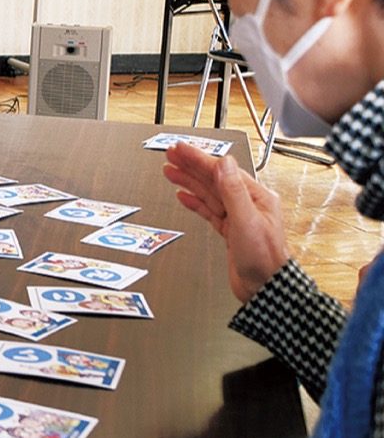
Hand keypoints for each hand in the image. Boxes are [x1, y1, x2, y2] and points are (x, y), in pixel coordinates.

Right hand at [162, 141, 287, 301]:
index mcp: (256, 197)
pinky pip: (208, 210)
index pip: (221, 171)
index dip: (198, 158)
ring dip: (189, 181)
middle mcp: (247, 204)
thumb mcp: (247, 222)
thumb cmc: (264, 260)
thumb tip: (223, 164)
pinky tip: (184, 196)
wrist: (265, 289)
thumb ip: (233, 191)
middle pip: (213, 179)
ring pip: (208, 193)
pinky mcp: (229, 231)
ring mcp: (237, 217)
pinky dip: (195, 201)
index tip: (181, 149)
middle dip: (190, 165)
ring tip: (170, 171)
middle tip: (171, 154)